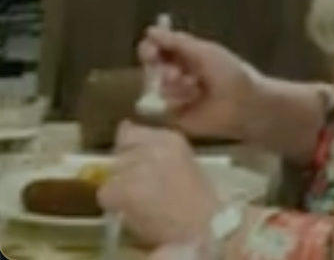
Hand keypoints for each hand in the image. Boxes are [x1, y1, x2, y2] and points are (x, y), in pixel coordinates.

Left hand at [98, 124, 221, 248]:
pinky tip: (134, 211)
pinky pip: (104, 194)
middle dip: (125, 170)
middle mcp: (151, 148)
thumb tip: (126, 132)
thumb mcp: (184, 164)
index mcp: (171, 140)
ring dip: (120, 188)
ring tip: (141, 201)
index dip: (128, 148)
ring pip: (111, 175)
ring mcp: (135, 168)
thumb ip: (158, 152)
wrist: (204, 226)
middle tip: (142, 188)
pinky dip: (114, 204)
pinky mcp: (122, 190)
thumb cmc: (199, 201)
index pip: (131, 132)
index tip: (134, 161)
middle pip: (119, 154)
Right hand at [136, 26, 262, 140]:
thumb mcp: (205, 52)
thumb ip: (177, 42)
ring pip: (158, 86)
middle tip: (174, 73)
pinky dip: (177, 101)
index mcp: (186, 55)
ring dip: (175, 85)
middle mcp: (178, 73)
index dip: (149, 49)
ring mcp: (176, 95)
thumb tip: (150, 30)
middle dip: (160, 68)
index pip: (157, 48)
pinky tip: (194, 100)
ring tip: (196, 86)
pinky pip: (162, 106)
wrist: (244, 103)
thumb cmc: (230, 73)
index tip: (150, 51)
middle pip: (152, 67)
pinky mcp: (176, 115)